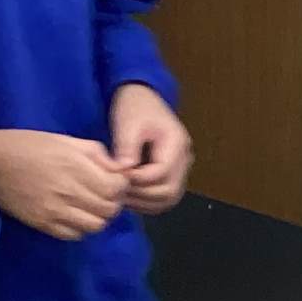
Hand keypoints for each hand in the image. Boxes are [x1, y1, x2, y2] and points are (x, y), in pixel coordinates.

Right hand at [0, 127, 128, 240]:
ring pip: (96, 226)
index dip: (121, 184)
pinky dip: (80, 228)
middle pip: (110, 209)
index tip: (114, 180)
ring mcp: (56, 211)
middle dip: (113, 201)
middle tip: (104, 193)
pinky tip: (74, 215)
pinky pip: (74, 235)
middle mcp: (69, 191)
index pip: (117, 187)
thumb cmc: (27, 145)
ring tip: (90, 205)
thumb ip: (96, 153)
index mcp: (76, 166)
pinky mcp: (43, 224)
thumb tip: (119, 169)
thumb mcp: (65, 139)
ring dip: (99, 217)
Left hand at [110, 83, 193, 215]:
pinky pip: (164, 197)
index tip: (117, 175)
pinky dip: (147, 201)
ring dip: (144, 202)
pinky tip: (129, 195)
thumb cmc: (135, 106)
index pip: (161, 174)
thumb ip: (127, 148)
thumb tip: (124, 172)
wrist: (142, 98)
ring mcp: (181, 169)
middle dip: (141, 194)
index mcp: (177, 144)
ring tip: (121, 194)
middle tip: (117, 190)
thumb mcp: (128, 123)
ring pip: (168, 199)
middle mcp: (184, 159)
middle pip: (169, 192)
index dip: (138, 180)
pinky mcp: (172, 175)